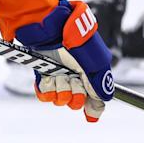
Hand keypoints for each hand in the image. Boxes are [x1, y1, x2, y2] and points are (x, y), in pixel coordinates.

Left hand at [14, 0, 113, 121]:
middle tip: (74, 81)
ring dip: (62, 89)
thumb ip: (101, 88)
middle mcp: (74, 76)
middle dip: (76, 95)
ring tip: (61, 74)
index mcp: (90, 73)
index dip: (91, 106)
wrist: (53, 29)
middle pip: (76, 101)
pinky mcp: (43, 75)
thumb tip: (98, 110)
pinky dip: (48, 90)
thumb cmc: (77, 43)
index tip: (89, 113)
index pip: (92, 98)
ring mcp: (58, 76)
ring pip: (61, 99)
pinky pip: (45, 95)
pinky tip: (50, 80)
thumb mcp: (97, 65)